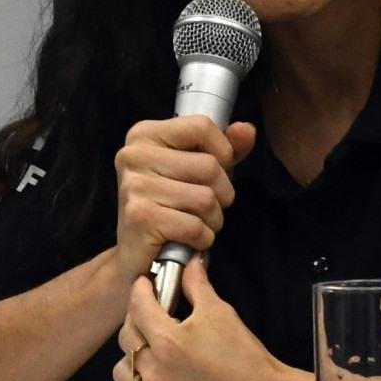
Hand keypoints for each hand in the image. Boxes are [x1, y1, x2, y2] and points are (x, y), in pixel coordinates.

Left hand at [112, 257, 302, 380]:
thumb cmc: (247, 361)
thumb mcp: (222, 314)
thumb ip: (198, 286)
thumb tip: (190, 265)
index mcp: (168, 342)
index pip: (137, 307)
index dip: (140, 291)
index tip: (145, 287)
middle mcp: (156, 374)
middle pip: (125, 339)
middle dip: (136, 322)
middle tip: (151, 318)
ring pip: (125, 374)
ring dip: (134, 361)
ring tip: (154, 356)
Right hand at [113, 116, 258, 277]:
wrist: (136, 254)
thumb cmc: (169, 205)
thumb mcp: (197, 169)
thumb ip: (225, 148)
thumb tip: (247, 130)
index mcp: (145, 134)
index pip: (202, 126)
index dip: (222, 152)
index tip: (213, 172)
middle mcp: (134, 155)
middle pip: (210, 166)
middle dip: (221, 193)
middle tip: (205, 206)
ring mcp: (134, 186)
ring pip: (206, 199)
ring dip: (213, 219)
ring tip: (197, 222)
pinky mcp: (139, 217)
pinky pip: (195, 226)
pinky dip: (202, 239)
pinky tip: (188, 239)